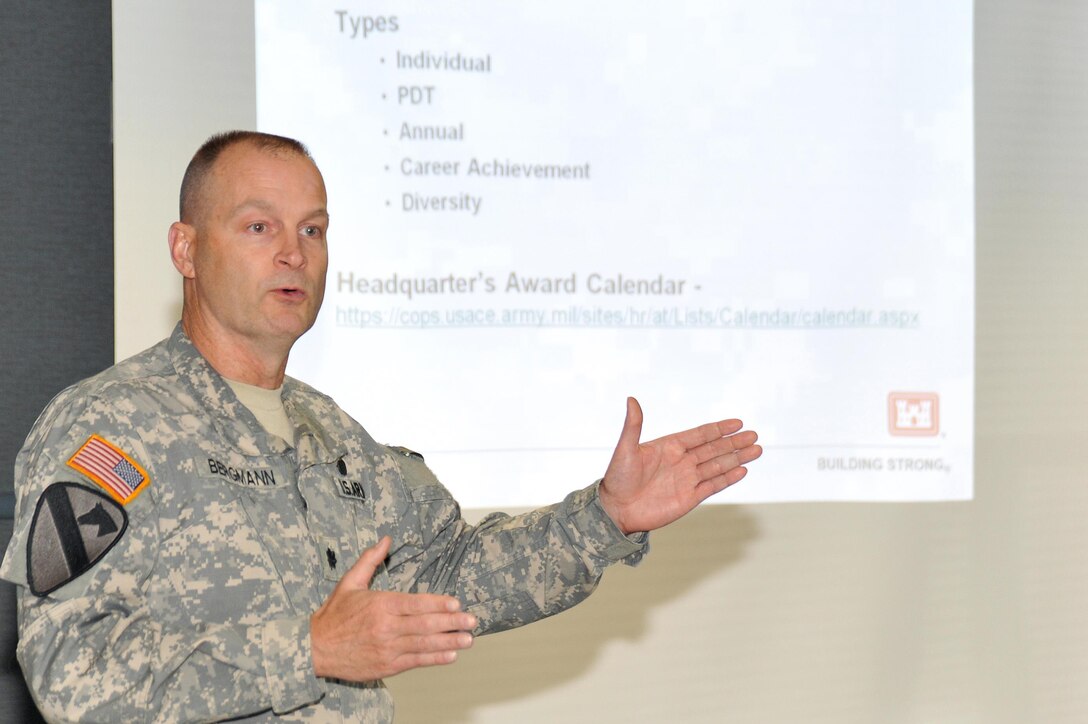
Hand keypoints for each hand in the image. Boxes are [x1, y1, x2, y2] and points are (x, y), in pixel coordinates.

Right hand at [310, 536, 476, 680]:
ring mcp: (387, 648)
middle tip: (472, 621)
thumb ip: (370, 560)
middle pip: (425, 624)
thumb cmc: (333, 615)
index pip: (416, 604)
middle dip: (452, 623)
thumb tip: (386, 539)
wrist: (314, 648)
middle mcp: (386, 627)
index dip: (439, 604)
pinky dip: (434, 658)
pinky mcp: (386, 666)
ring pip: (424, 644)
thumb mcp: (349, 582)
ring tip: (468, 639)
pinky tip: (451, 655)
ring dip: (450, 642)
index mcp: (380, 604)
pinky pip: (415, 661)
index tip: (457, 603)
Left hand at [598, 397, 761, 534]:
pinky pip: (713, 486)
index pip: (700, 435)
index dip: (719, 429)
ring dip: (737, 458)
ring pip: (718, 466)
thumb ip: (633, 425)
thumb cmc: (617, 478)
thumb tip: (631, 399)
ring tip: (757, 450)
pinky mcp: (689, 498)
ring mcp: (687, 479)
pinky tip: (742, 470)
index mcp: (669, 446)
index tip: (737, 423)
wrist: (617, 510)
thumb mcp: (625, 449)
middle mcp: (682, 461)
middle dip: (734, 443)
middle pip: (714, 449)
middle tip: (754, 436)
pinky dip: (728, 478)